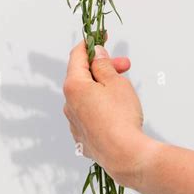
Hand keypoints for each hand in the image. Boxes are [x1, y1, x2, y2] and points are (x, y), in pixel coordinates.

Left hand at [62, 41, 147, 184]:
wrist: (126, 156)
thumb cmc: (121, 117)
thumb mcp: (115, 81)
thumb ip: (103, 65)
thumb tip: (96, 54)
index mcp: (73, 85)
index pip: (77, 55)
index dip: (90, 43)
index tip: (101, 36)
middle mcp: (68, 104)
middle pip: (83, 76)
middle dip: (103, 68)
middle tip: (124, 66)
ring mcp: (74, 123)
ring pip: (86, 96)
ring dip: (102, 88)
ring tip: (124, 91)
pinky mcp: (83, 139)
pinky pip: (89, 115)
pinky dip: (100, 107)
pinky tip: (116, 111)